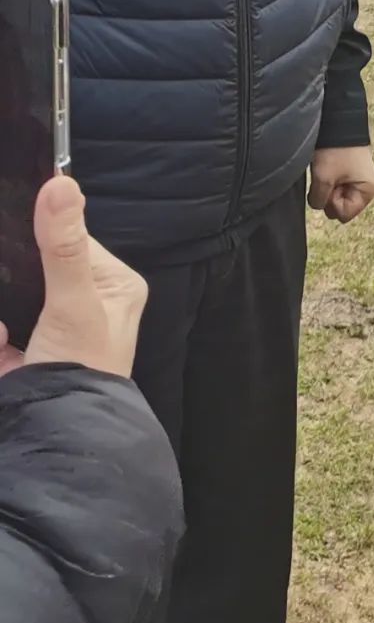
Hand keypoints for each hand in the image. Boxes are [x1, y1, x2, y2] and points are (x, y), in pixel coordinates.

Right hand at [0, 177, 147, 377]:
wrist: (56, 439)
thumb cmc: (80, 369)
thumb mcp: (73, 302)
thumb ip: (63, 246)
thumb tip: (60, 182)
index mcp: (113, 285)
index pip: (72, 237)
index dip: (39, 230)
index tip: (10, 228)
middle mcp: (87, 302)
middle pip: (36, 265)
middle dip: (11, 268)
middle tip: (7, 277)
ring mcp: (52, 328)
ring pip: (14, 292)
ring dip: (3, 298)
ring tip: (6, 329)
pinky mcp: (23, 352)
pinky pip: (1, 326)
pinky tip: (1, 343)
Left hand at [309, 145, 373, 224]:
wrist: (339, 122)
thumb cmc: (335, 151)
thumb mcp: (323, 179)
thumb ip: (319, 200)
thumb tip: (318, 204)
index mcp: (367, 191)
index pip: (343, 215)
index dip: (332, 203)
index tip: (331, 185)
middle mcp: (366, 188)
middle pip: (340, 208)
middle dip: (330, 196)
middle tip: (329, 176)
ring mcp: (358, 180)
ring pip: (336, 197)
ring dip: (328, 187)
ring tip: (328, 169)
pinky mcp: (350, 173)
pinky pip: (336, 186)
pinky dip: (328, 179)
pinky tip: (328, 167)